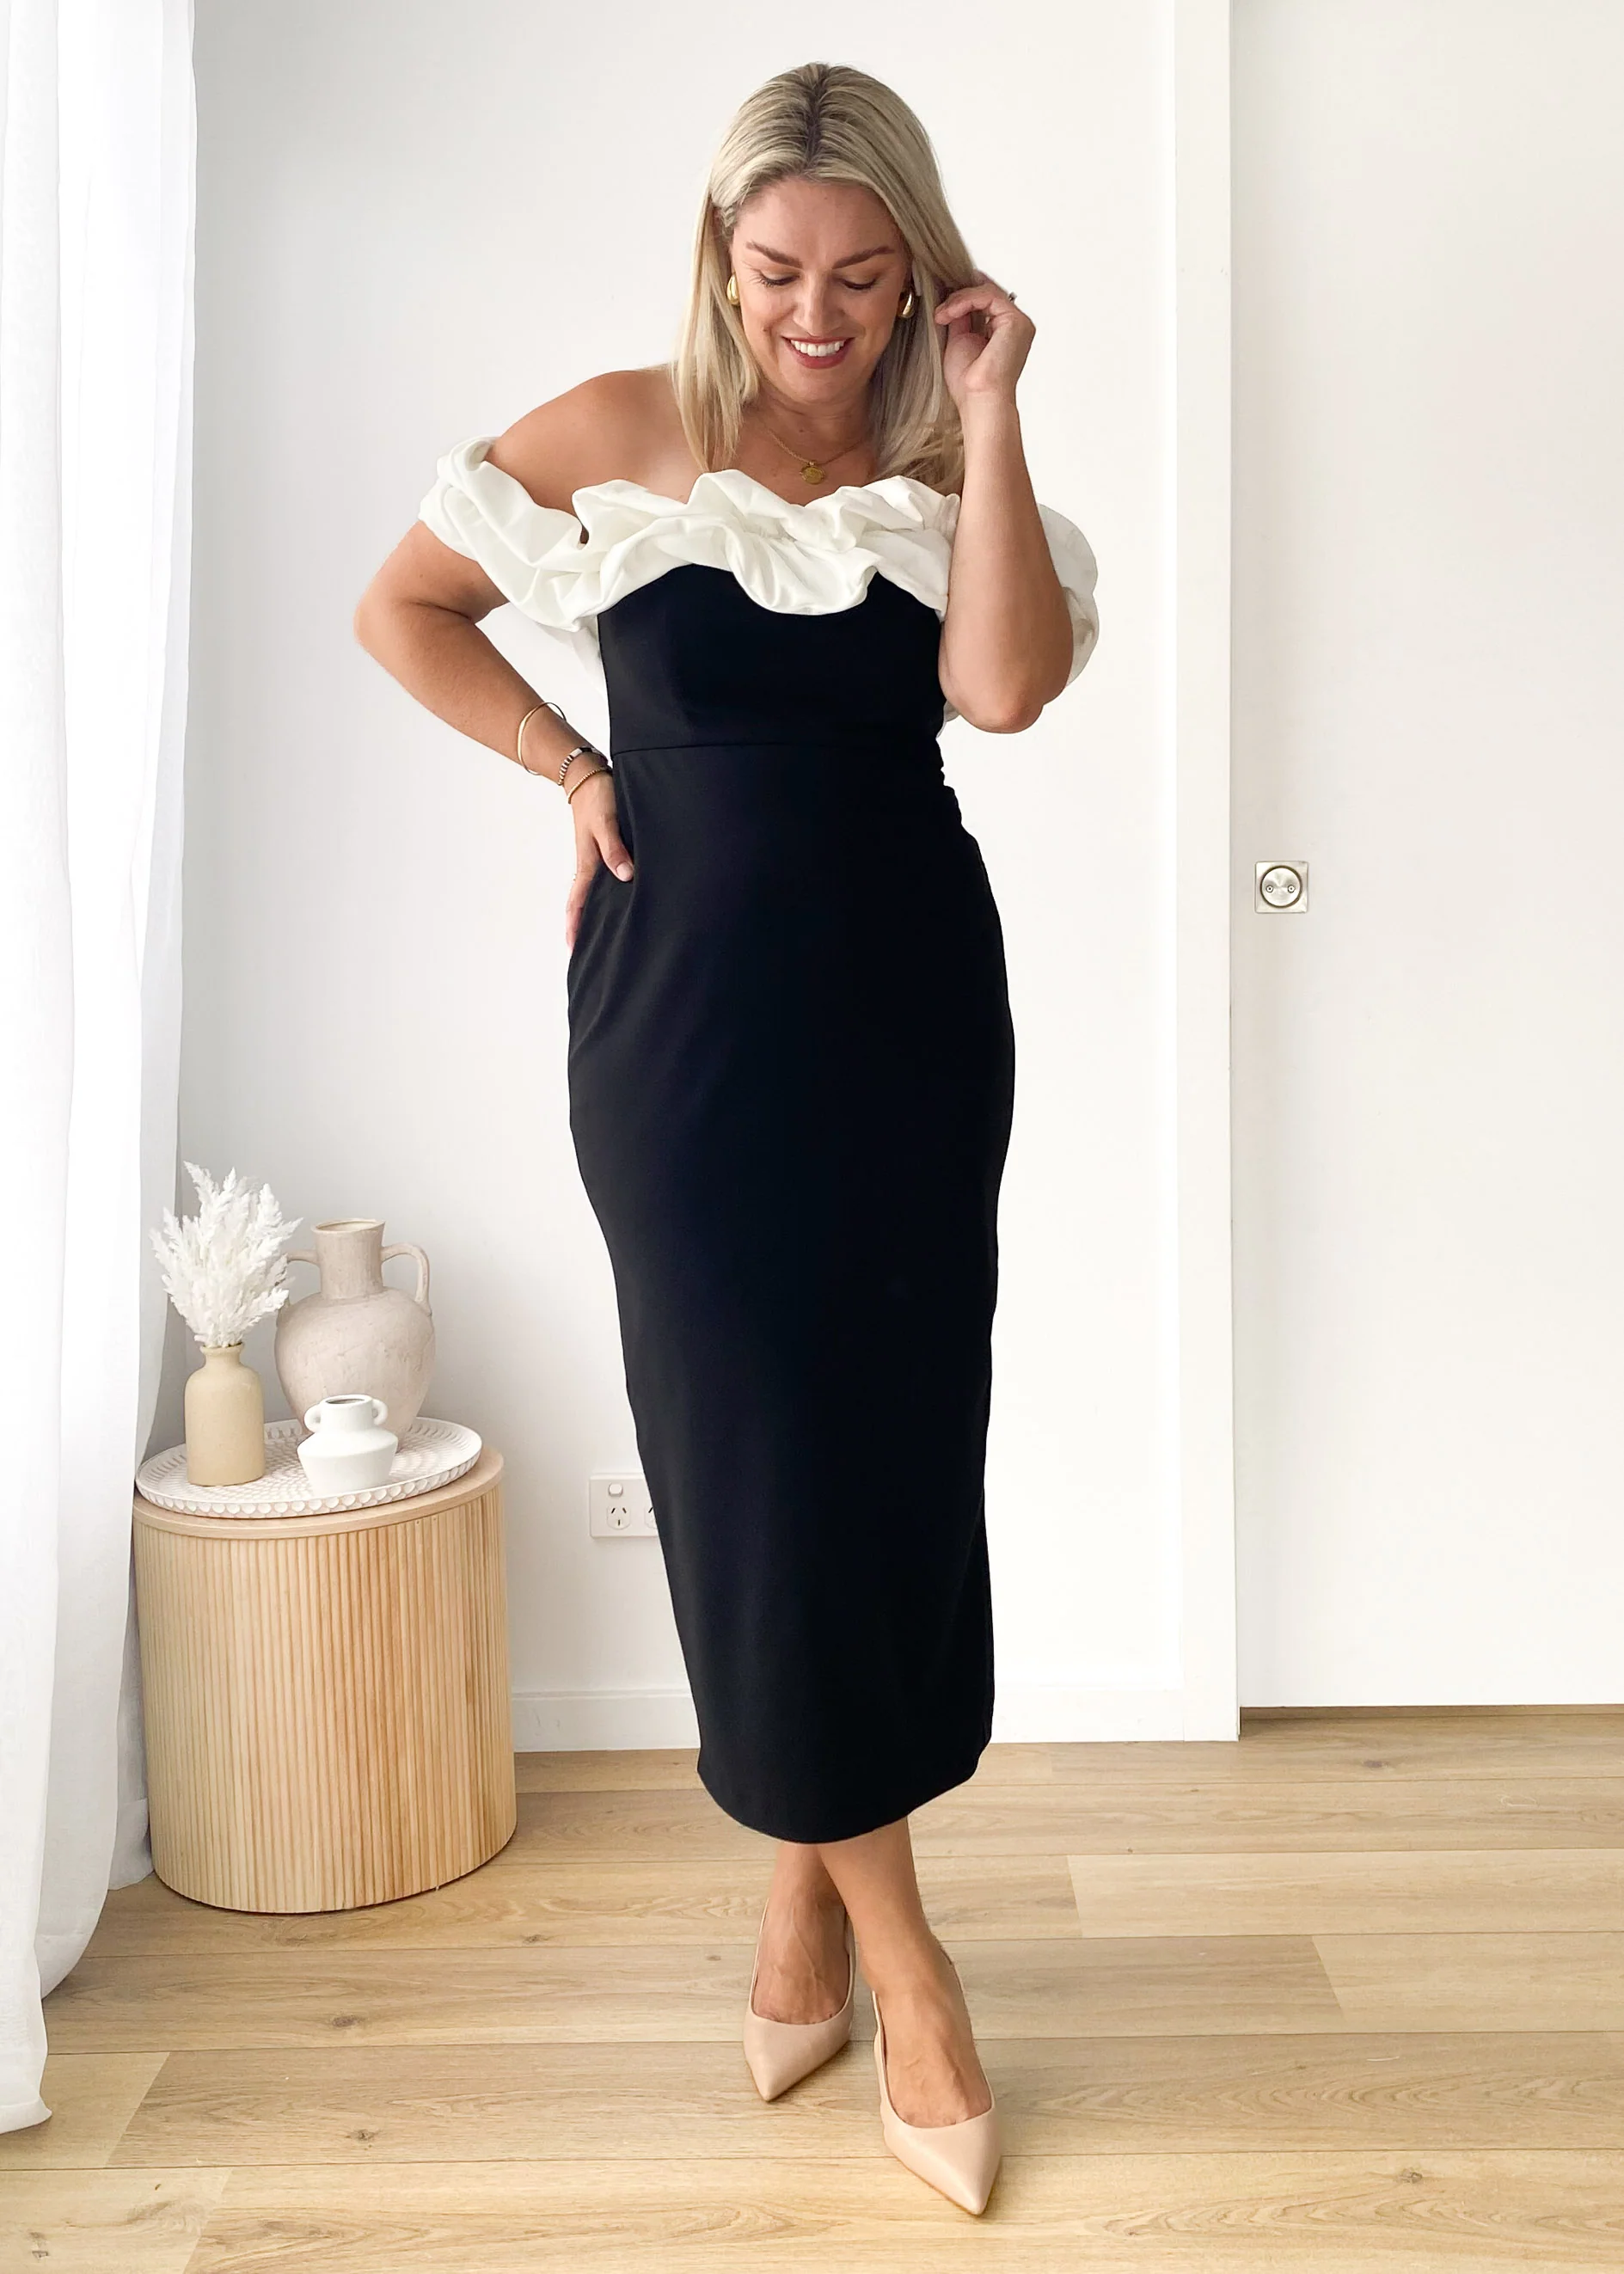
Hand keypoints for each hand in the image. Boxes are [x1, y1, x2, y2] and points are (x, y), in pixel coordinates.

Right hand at [564, 769, 631, 949]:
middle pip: (584, 905)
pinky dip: (605, 895)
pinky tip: (617, 900)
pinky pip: (602, 880)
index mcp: (587, 864)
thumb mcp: (606, 823)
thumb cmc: (597, 797)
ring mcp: (595, 859)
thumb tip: (625, 876)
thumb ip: (615, 849)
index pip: (578, 903)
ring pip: (594, 894)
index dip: (576, 926)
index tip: (573, 950)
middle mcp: (590, 866)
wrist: (588, 776)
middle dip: (584, 929)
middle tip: (588, 954)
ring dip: (595, 914)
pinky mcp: (603, 850)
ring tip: (602, 936)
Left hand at [934, 273, 1033, 410]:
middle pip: (988, 292)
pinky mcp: (1015, 321)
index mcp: (1004, 331)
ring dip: (959, 299)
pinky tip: (950, 313)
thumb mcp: (959, 340)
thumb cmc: (969, 383)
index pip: (985, 300)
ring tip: (942, 314)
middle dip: (960, 296)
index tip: (941, 308)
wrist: (978, 400)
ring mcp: (1018, 322)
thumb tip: (952, 298)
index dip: (963, 297)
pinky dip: (965, 300)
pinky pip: (988, 295)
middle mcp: (1014, 325)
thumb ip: (960, 318)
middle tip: (940, 309)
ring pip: (987, 291)